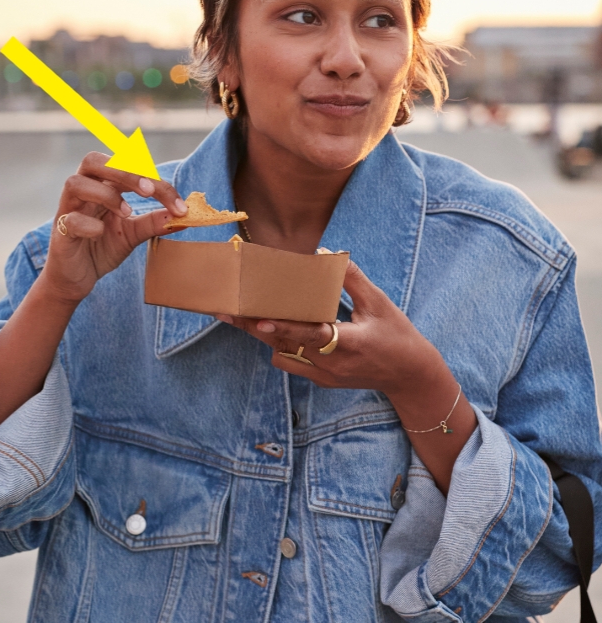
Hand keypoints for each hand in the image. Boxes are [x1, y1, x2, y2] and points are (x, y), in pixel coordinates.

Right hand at [42, 151, 186, 302]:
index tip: (179, 206)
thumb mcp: (132, 234)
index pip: (127, 168)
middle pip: (94, 161)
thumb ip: (154, 222)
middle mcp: (83, 192)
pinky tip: (100, 233)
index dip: (155, 181)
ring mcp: (68, 210)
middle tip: (149, 191)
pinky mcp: (60, 233)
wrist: (75, 279)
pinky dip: (87, 224)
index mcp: (102, 186)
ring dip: (105, 194)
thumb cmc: (100, 249)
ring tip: (126, 213)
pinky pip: (69, 219)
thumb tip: (185, 215)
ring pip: (75, 182)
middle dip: (125, 172)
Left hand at [216, 261, 442, 396]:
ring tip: (241, 314)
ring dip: (266, 335)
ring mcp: (324, 376)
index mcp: (350, 343)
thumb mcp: (379, 304)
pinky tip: (274, 328)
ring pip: (283, 355)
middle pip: (284, 345)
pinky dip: (282, 346)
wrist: (411, 376)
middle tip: (225, 310)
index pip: (311, 335)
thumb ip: (352, 279)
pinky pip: (292, 363)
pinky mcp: (321, 381)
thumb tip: (327, 254)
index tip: (261, 318)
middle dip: (254, 326)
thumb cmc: (397, 335)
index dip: (285, 327)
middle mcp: (332, 364)